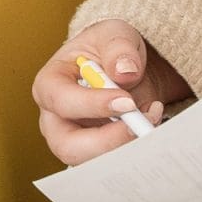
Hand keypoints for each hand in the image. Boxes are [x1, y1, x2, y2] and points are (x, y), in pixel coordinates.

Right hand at [32, 18, 192, 166]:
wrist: (127, 70)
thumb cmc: (110, 50)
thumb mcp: (115, 34)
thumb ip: (119, 47)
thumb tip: (124, 73)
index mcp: (50, 84)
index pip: (61, 101)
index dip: (91, 105)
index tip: (127, 102)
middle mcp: (56, 119)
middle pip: (68, 146)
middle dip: (107, 142)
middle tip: (139, 127)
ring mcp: (75, 141)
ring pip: (92, 163)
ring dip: (125, 149)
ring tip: (151, 122)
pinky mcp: (97, 155)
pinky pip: (111, 166)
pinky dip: (133, 155)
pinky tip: (151, 132)